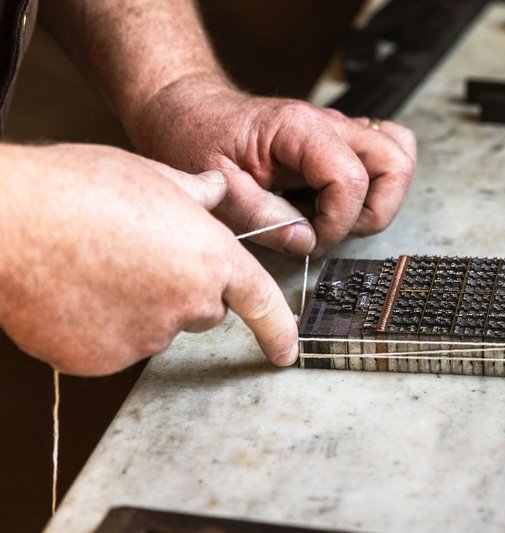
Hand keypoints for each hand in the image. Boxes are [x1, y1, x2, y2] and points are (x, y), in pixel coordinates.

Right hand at [0, 144, 297, 375]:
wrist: (11, 222)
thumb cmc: (77, 191)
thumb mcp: (154, 176)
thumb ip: (198, 194)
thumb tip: (216, 190)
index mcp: (209, 258)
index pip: (261, 301)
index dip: (278, 329)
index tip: (285, 349)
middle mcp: (186, 304)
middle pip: (203, 309)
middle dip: (184, 289)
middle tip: (142, 256)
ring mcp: (144, 337)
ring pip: (157, 327)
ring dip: (141, 307)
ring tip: (101, 266)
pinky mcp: (103, 360)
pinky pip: (116, 345)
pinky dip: (104, 327)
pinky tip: (80, 292)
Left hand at [127, 77, 416, 255]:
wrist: (190, 112)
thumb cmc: (197, 139)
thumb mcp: (215, 187)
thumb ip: (261, 217)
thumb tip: (305, 242)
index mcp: (299, 129)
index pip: (350, 177)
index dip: (338, 220)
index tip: (310, 237)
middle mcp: (329, 124)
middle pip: (395, 163)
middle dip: (375, 211)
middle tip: (333, 229)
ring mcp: (340, 130)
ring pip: (399, 156)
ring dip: (382, 198)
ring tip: (340, 217)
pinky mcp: (340, 142)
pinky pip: (385, 154)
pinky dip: (378, 185)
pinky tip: (341, 202)